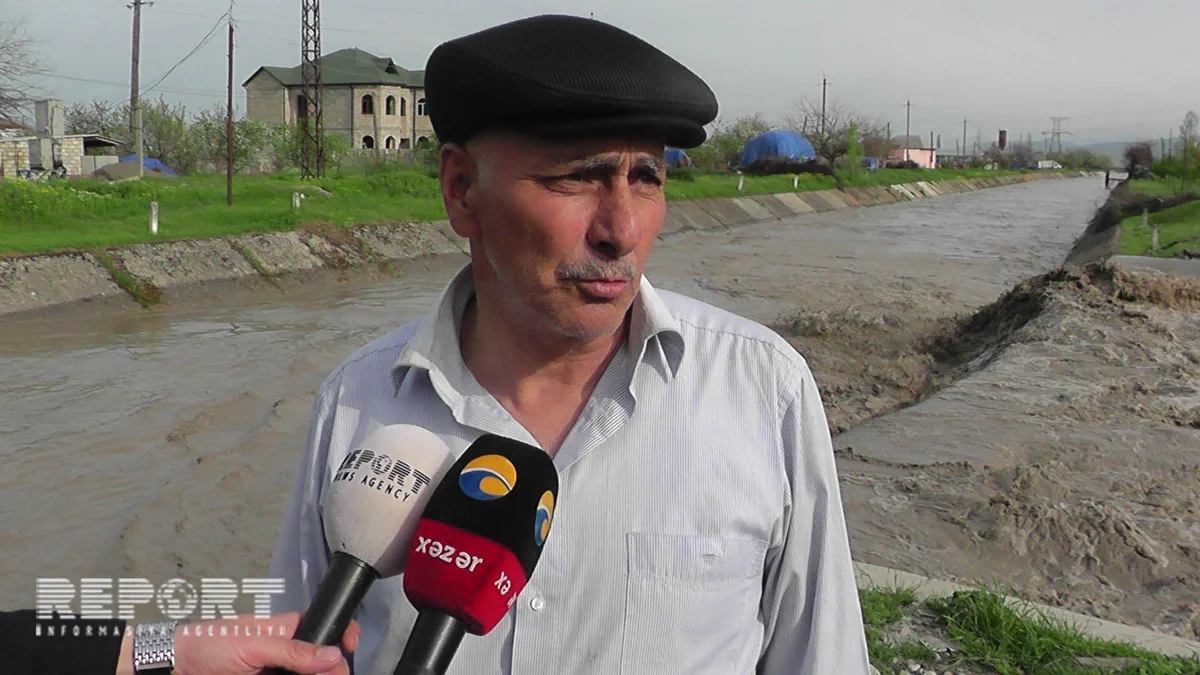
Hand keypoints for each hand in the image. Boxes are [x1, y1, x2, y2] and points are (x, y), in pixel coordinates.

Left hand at [172, 612, 360, 674]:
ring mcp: (273, 671)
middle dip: (332, 669)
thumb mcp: (253, 645)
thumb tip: (331, 654)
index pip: (323, 627)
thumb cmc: (207, 645)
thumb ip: (293, 650)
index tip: (350, 647)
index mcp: (284, 629)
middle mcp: (283, 651)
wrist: (173, 666)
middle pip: (320, 660)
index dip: (340, 634)